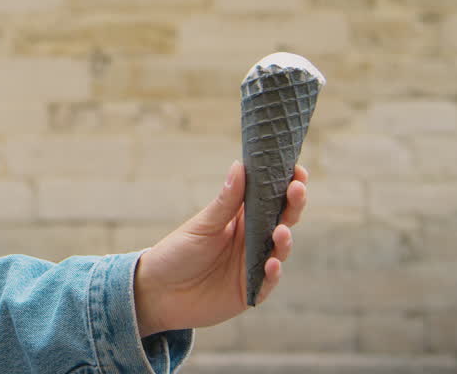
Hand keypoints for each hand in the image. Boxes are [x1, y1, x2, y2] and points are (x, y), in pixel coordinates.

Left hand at [132, 160, 307, 336]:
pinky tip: (271, 263)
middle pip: (282, 220)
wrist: (159, 291)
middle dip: (293, 204)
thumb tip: (240, 166)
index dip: (285, 184)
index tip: (297, 170)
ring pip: (279, 250)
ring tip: (281, 230)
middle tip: (297, 189)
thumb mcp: (202, 225)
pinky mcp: (251, 291)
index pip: (270, 198)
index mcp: (241, 218)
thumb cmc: (178, 252)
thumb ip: (226, 202)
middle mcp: (253, 240)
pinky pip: (267, 282)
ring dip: (284, 239)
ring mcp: (254, 265)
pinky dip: (272, 273)